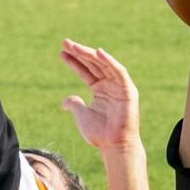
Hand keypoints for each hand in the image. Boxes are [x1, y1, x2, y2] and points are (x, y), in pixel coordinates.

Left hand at [60, 39, 140, 153]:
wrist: (114, 146)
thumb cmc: (99, 134)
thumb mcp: (81, 115)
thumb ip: (74, 104)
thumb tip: (64, 101)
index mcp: (100, 90)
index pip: (85, 71)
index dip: (74, 61)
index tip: (61, 52)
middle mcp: (110, 85)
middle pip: (93, 64)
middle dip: (80, 53)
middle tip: (66, 42)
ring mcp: (119, 87)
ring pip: (104, 65)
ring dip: (90, 54)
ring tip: (75, 46)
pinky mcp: (128, 90)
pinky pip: (119, 72)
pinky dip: (110, 62)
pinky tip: (98, 52)